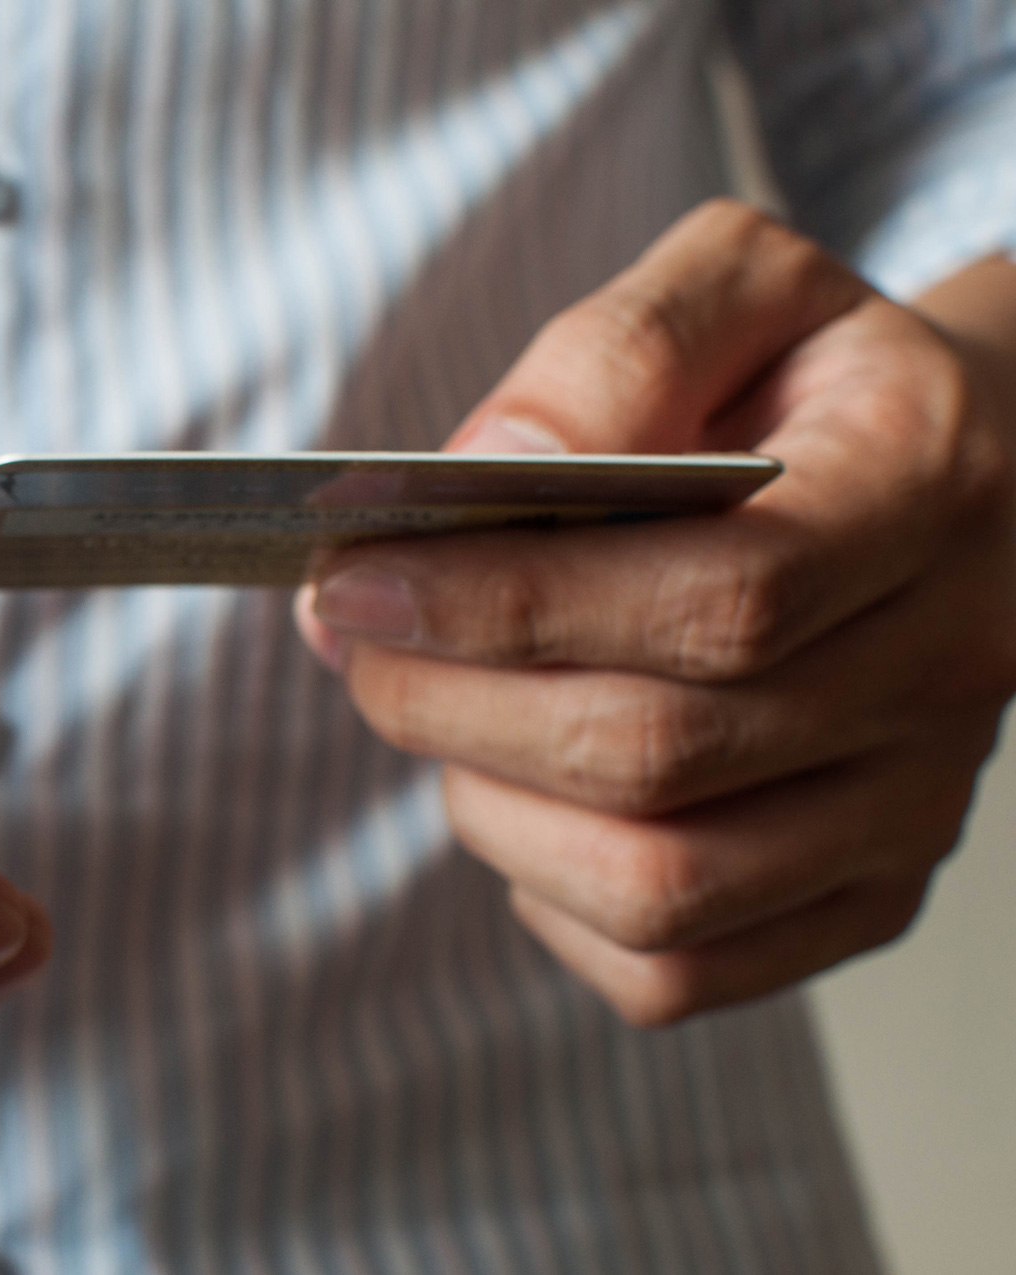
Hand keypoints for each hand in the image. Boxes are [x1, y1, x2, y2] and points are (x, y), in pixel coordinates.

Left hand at [298, 201, 1015, 1024]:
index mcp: (923, 493)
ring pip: (657, 885)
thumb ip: (614, 352)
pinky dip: (551, 900)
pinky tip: (524, 798)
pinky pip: (675, 969)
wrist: (956, 481)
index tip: (354, 581)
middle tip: (353, 640)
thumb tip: (490, 468)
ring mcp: (912, 808)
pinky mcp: (866, 896)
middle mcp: (944, 670)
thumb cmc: (807, 380)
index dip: (508, 604)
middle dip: (451, 702)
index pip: (717, 597)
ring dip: (486, 800)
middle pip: (658, 752)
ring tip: (437, 707)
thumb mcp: (732, 289)